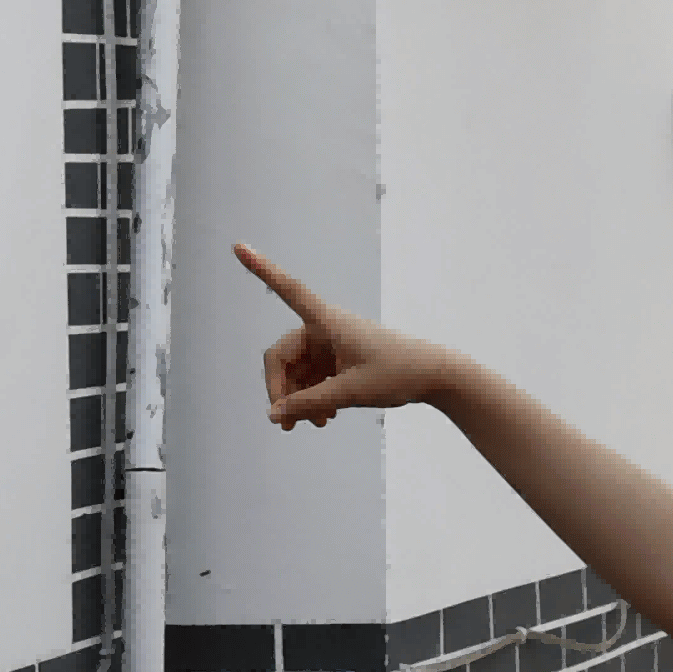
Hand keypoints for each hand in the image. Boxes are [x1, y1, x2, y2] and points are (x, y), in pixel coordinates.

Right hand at [236, 242, 460, 430]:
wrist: (434, 376)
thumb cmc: (397, 373)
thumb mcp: (350, 392)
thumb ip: (309, 404)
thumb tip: (274, 416)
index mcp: (327, 320)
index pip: (287, 290)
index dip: (261, 269)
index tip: (238, 246)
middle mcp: (323, 328)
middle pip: (282, 356)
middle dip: (280, 390)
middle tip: (285, 424)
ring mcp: (330, 345)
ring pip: (296, 373)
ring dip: (298, 399)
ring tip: (311, 425)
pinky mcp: (338, 360)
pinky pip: (312, 379)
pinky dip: (312, 398)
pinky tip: (323, 419)